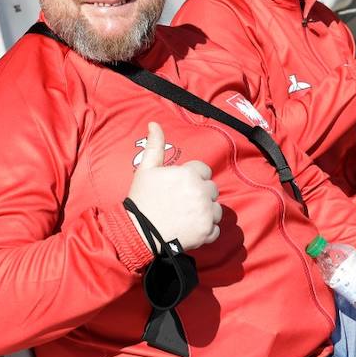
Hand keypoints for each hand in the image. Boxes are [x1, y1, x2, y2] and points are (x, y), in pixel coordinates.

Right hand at [125, 122, 220, 251]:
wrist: (139, 233)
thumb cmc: (142, 199)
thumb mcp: (146, 169)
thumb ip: (155, 145)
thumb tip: (154, 123)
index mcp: (189, 174)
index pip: (204, 171)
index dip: (193, 178)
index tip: (180, 188)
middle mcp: (201, 192)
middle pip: (212, 189)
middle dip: (201, 194)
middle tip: (182, 203)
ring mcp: (206, 213)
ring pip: (216, 209)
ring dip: (206, 212)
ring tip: (187, 216)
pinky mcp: (207, 232)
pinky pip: (215, 229)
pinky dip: (206, 231)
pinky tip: (191, 229)